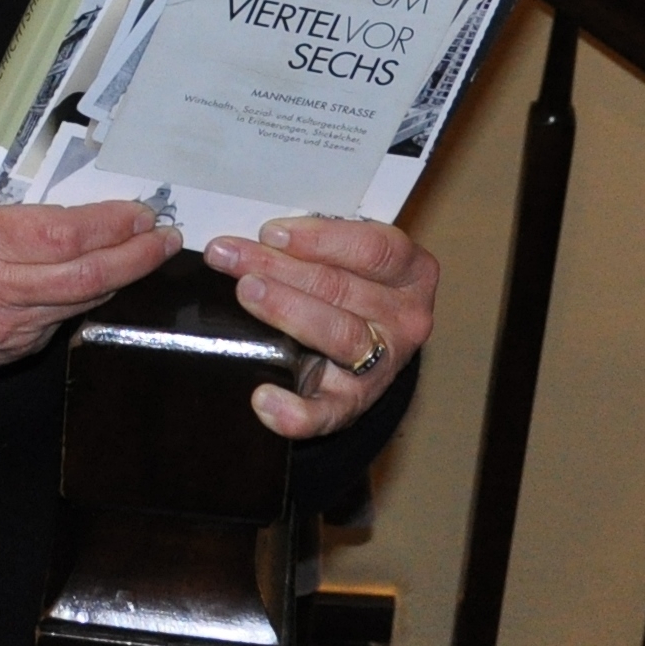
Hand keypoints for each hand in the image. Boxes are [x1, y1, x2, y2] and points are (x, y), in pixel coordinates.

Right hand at [0, 197, 177, 377]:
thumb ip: (13, 213)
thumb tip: (78, 210)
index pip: (63, 235)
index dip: (110, 225)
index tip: (140, 213)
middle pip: (86, 275)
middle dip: (136, 255)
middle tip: (165, 237)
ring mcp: (8, 327)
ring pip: (82, 301)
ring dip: (121, 277)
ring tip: (147, 253)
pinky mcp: (14, 350)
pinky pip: (62, 320)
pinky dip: (86, 297)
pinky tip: (101, 280)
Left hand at [202, 216, 436, 437]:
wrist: (363, 354)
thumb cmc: (348, 291)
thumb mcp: (347, 258)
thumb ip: (313, 245)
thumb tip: (256, 236)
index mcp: (411, 273)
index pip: (373, 250)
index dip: (320, 239)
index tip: (271, 232)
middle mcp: (405, 320)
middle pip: (343, 288)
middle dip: (280, 268)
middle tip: (233, 258)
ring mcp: (382, 365)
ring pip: (339, 336)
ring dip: (287, 311)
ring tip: (248, 293)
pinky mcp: (353, 405)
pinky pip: (328, 413)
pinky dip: (296, 411)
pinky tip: (264, 398)